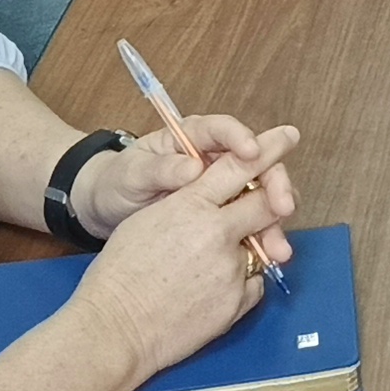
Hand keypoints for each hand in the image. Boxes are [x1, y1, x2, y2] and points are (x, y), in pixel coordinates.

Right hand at [66, 131, 302, 374]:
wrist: (115, 328)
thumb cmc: (119, 274)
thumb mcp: (148, 220)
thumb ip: (186, 204)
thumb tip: (207, 197)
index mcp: (191, 205)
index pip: (240, 166)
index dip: (268, 148)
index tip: (287, 136)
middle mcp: (218, 232)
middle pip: (267, 202)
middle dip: (278, 195)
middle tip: (283, 195)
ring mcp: (231, 268)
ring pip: (260, 245)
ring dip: (250, 246)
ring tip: (217, 260)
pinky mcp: (237, 302)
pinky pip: (254, 282)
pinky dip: (241, 280)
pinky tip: (213, 287)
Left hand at [80, 110, 298, 251]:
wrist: (105, 212)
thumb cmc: (118, 183)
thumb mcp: (132, 174)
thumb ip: (159, 169)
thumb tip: (193, 167)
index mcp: (191, 139)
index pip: (223, 131)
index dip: (241, 138)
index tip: (252, 152)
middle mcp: (215, 161)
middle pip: (257, 164)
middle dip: (275, 184)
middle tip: (284, 207)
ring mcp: (222, 190)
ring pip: (260, 197)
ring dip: (274, 221)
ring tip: (279, 248)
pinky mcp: (224, 216)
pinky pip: (250, 224)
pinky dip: (262, 241)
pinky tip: (269, 259)